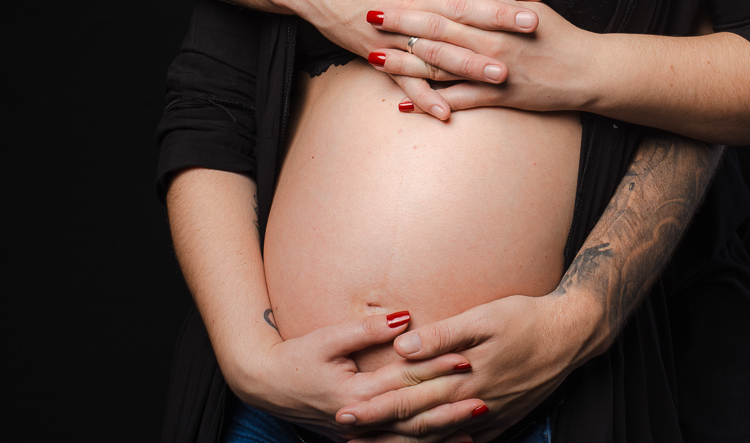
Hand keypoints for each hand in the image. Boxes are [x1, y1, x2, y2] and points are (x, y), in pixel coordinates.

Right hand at [227, 312, 479, 441]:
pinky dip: (422, 442)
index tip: (465, 358)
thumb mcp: (327, 338)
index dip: (436, 369)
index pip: (404, 380)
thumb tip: (404, 317)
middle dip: (450, 405)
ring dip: (443, 430)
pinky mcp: (358, 436)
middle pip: (413, 413)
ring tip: (476, 423)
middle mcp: (361, 419)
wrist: (265, 385)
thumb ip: (366, 329)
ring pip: (408, 436)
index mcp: (355, 393)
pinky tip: (448, 440)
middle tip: (484, 396)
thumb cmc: (295, 357)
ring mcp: (359, 432)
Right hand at [287, 0, 547, 118]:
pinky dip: (424, 98)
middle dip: (499, 22)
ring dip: (470, 64)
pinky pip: (404, 80)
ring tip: (502, 75)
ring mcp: (394, 32)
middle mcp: (410, 3)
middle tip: (533, 29)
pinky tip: (448, 113)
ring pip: (438, 51)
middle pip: (462, 13)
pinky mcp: (376, 55)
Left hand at [336, 294, 600, 442]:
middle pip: (419, 421)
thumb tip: (402, 347)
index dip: (376, 407)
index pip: (410, 396)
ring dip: (406, 440)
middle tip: (348, 433)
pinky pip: (468, 438)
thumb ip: (442, 334)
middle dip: (381, 429)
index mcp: (464, 377)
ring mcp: (491, 415)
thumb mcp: (485, 316)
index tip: (346, 414)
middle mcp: (474, 403)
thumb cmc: (526, 317)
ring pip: (441, 434)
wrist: (571, 334)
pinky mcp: (505, 418)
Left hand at [368, 0, 596, 115]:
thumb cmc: (556, 34)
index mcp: (501, 8)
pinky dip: (430, 101)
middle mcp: (494, 35)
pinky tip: (401, 102)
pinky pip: (458, 99)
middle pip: (442, 23)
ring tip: (373, 56)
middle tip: (370, 10)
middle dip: (404, 18)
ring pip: (443, 62)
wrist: (586, 71)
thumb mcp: (529, 3)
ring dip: (406, 60)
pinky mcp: (497, 95)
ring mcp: (494, 66)